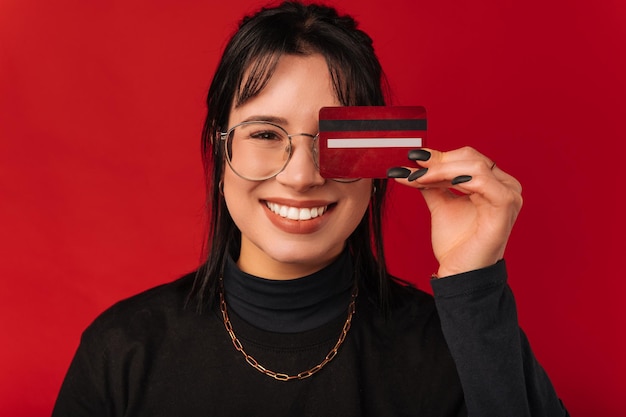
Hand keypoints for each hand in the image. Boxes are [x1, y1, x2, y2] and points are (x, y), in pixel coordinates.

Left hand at [388, 147, 522, 277]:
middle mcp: (507, 186)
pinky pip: (481, 181)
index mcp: (495, 183)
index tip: (412, 159)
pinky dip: (455, 178)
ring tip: (418, 178)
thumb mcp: (441, 204)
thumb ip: (431, 183)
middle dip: (438, 162)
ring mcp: (509, 196)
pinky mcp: (505, 206)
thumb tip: (412, 165)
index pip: (467, 158)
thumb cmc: (456, 243)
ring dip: (441, 170)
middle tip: (412, 168)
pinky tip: (434, 182)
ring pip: (474, 166)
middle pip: (471, 157)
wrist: (460, 272)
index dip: (439, 156)